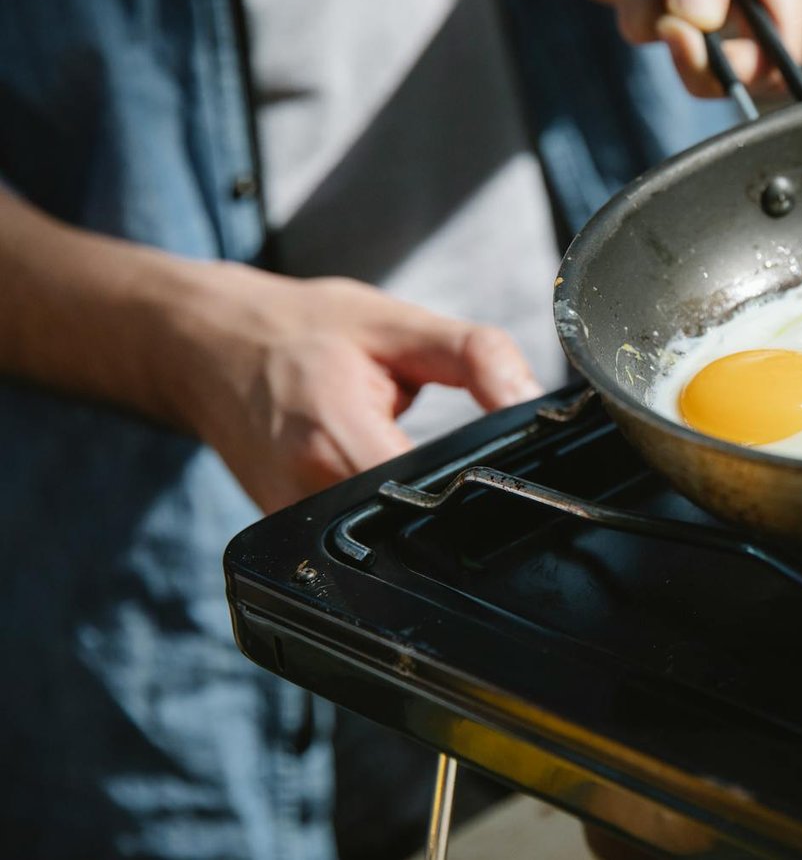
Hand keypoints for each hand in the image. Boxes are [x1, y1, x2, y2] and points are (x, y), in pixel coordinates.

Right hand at [169, 265, 538, 512]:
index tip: (506, 466)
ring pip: (384, 542)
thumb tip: (532, 399)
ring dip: (418, 510)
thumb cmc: (299, 330)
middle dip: (454, 500)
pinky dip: (382, 514)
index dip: (479, 485)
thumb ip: (476, 357)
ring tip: (429, 465)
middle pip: (412, 526)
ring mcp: (288, 522)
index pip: (432, 492)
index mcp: (335, 437)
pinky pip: (353, 541)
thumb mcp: (397, 324)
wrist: (204, 345)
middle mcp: (304, 493)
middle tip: (472, 459)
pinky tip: (392, 482)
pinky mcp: (282, 534)